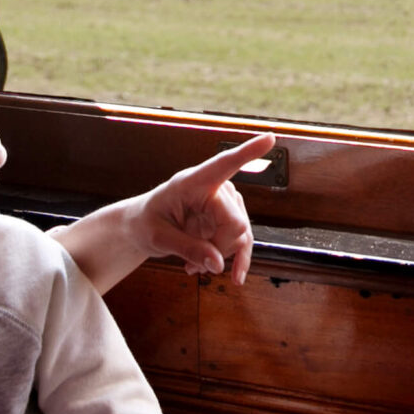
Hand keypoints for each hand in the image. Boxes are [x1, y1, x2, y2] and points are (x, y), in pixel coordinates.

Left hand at [134, 133, 272, 284]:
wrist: (143, 229)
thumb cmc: (146, 223)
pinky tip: (231, 276)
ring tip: (193, 266)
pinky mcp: (230, 220)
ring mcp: (226, 204)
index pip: (224, 163)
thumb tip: (218, 264)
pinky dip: (235, 261)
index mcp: (193, 182)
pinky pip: (244, 242)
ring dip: (220, 256)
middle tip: (191, 263)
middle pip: (235, 223)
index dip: (248, 153)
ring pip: (241, 236)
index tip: (270, 137)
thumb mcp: (157, 238)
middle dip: (217, 249)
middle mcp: (215, 188)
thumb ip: (187, 249)